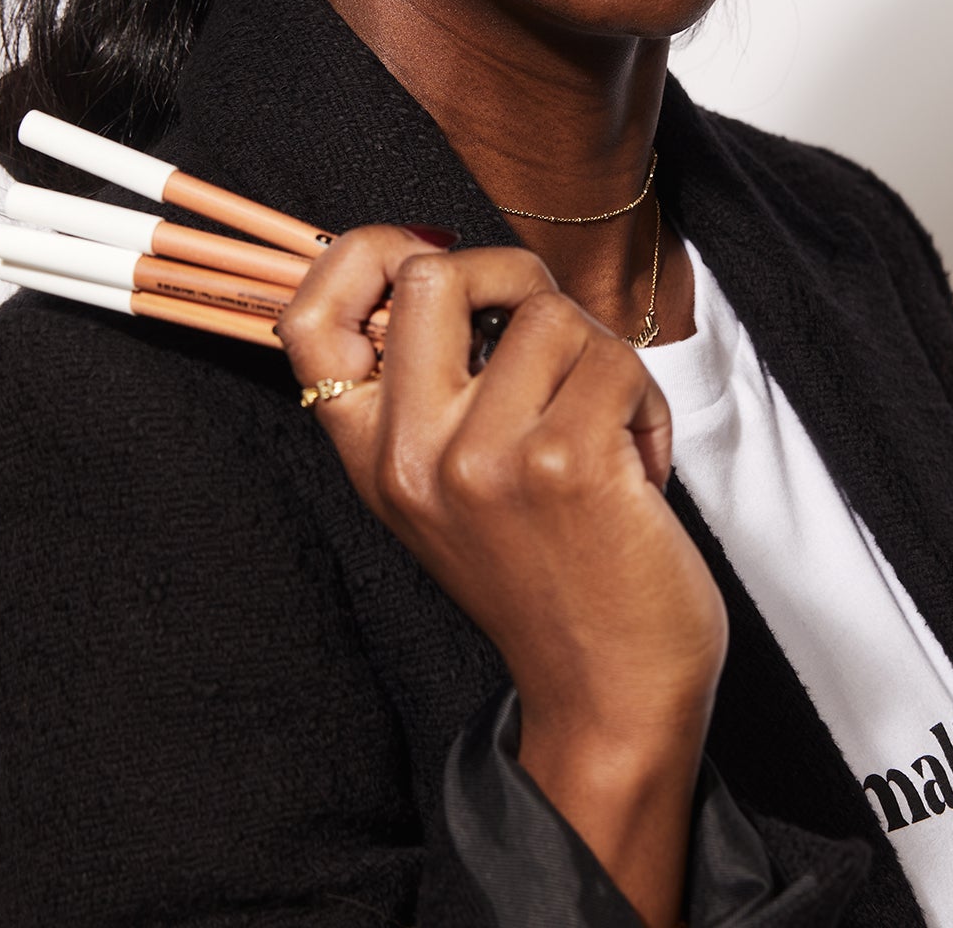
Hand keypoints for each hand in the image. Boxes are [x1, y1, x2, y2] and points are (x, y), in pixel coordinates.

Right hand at [274, 227, 727, 747]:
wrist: (608, 696)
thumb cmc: (545, 577)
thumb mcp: (446, 490)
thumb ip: (427, 392)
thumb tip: (438, 263)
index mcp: (372, 456)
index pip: (306, 323)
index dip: (360, 255)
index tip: (425, 255)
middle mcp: (410, 456)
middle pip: (430, 274)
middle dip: (510, 275)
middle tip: (548, 330)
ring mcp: (482, 458)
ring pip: (547, 312)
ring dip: (602, 357)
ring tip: (609, 427)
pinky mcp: (563, 461)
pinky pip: (613, 359)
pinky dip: (645, 401)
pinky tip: (641, 462)